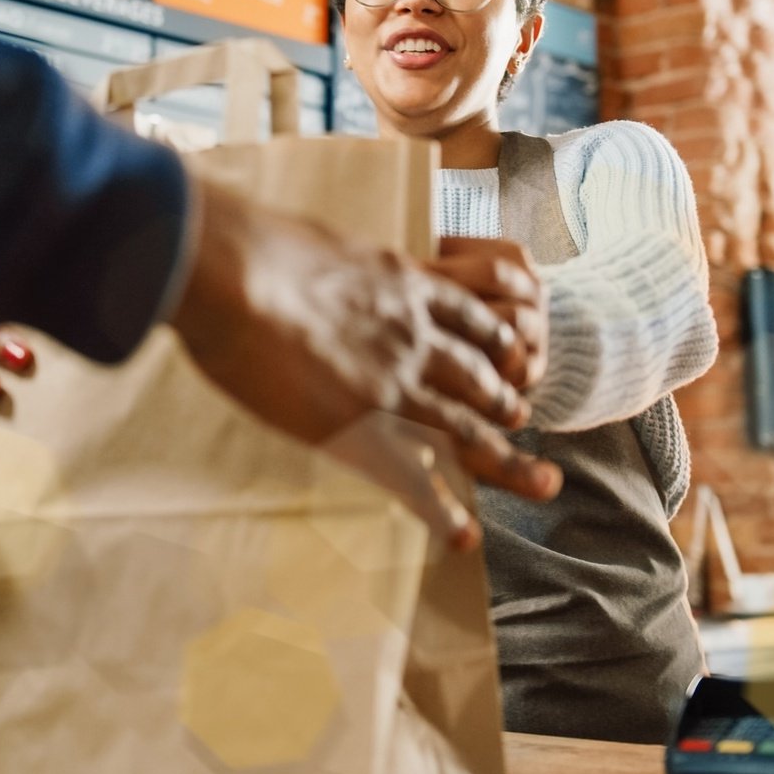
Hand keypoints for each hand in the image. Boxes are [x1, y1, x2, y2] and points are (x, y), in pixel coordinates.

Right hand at [169, 182, 562, 547]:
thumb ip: (333, 262)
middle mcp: (414, 337)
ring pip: (469, 430)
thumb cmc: (253, 244)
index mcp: (403, 285)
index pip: (465, 315)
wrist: (237, 274)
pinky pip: (415, 480)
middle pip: (479, 374)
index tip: (508, 354)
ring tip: (537, 480)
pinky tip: (464, 535)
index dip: (491, 340)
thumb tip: (311, 260)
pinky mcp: (365, 430)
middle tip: (523, 416)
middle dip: (505, 400)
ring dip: (507, 460)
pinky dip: (443, 512)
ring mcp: (396, 387)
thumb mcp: (317, 239)